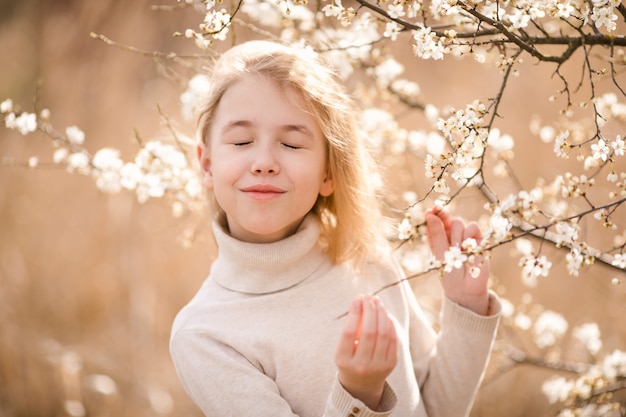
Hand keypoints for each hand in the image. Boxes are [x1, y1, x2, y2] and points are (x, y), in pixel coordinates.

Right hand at [335, 295, 397, 409]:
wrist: (361, 385)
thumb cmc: (349, 359)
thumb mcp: (343, 348)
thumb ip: (351, 328)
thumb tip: (361, 300)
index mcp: (344, 360)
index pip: (349, 333)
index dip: (354, 313)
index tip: (357, 298)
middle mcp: (362, 365)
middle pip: (369, 332)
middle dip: (370, 310)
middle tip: (369, 297)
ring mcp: (378, 366)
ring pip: (383, 334)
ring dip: (381, 314)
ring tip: (377, 302)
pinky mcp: (391, 364)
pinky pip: (393, 340)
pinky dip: (390, 324)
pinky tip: (385, 315)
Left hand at [425, 206, 489, 315]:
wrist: (466, 288)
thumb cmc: (449, 272)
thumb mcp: (439, 253)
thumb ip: (436, 233)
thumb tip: (430, 214)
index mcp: (439, 237)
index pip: (436, 221)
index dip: (434, 213)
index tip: (431, 210)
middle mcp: (451, 235)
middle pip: (448, 219)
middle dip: (445, 224)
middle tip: (445, 236)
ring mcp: (465, 236)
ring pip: (459, 222)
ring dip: (456, 236)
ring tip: (457, 250)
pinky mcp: (478, 240)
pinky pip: (472, 227)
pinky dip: (469, 235)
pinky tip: (468, 247)